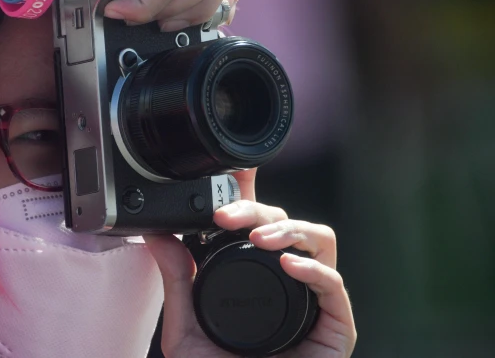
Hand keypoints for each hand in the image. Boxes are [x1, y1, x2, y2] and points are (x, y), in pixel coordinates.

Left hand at [143, 170, 355, 357]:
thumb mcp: (185, 328)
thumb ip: (178, 281)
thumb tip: (158, 234)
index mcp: (257, 276)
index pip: (258, 223)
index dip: (252, 192)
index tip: (237, 166)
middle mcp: (288, 282)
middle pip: (287, 223)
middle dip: (258, 210)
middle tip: (224, 216)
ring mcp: (314, 303)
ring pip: (319, 241)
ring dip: (289, 229)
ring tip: (259, 238)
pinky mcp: (336, 329)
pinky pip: (334, 287)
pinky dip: (313, 269)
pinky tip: (288, 263)